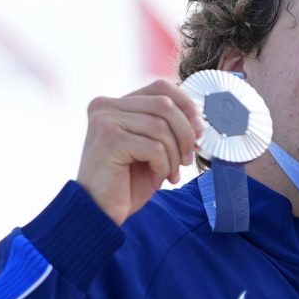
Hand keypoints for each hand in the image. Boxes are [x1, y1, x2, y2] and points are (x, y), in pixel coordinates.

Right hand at [77, 82, 203, 226]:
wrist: (99, 211)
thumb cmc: (126, 182)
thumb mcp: (150, 148)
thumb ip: (165, 126)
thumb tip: (199, 120)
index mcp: (115, 103)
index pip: (161, 87)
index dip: (187, 106)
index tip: (199, 130)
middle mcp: (106, 106)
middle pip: (165, 105)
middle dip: (185, 134)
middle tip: (187, 159)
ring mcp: (105, 121)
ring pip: (161, 127)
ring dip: (174, 155)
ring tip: (170, 173)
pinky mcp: (109, 140)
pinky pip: (154, 147)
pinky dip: (163, 166)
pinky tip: (156, 179)